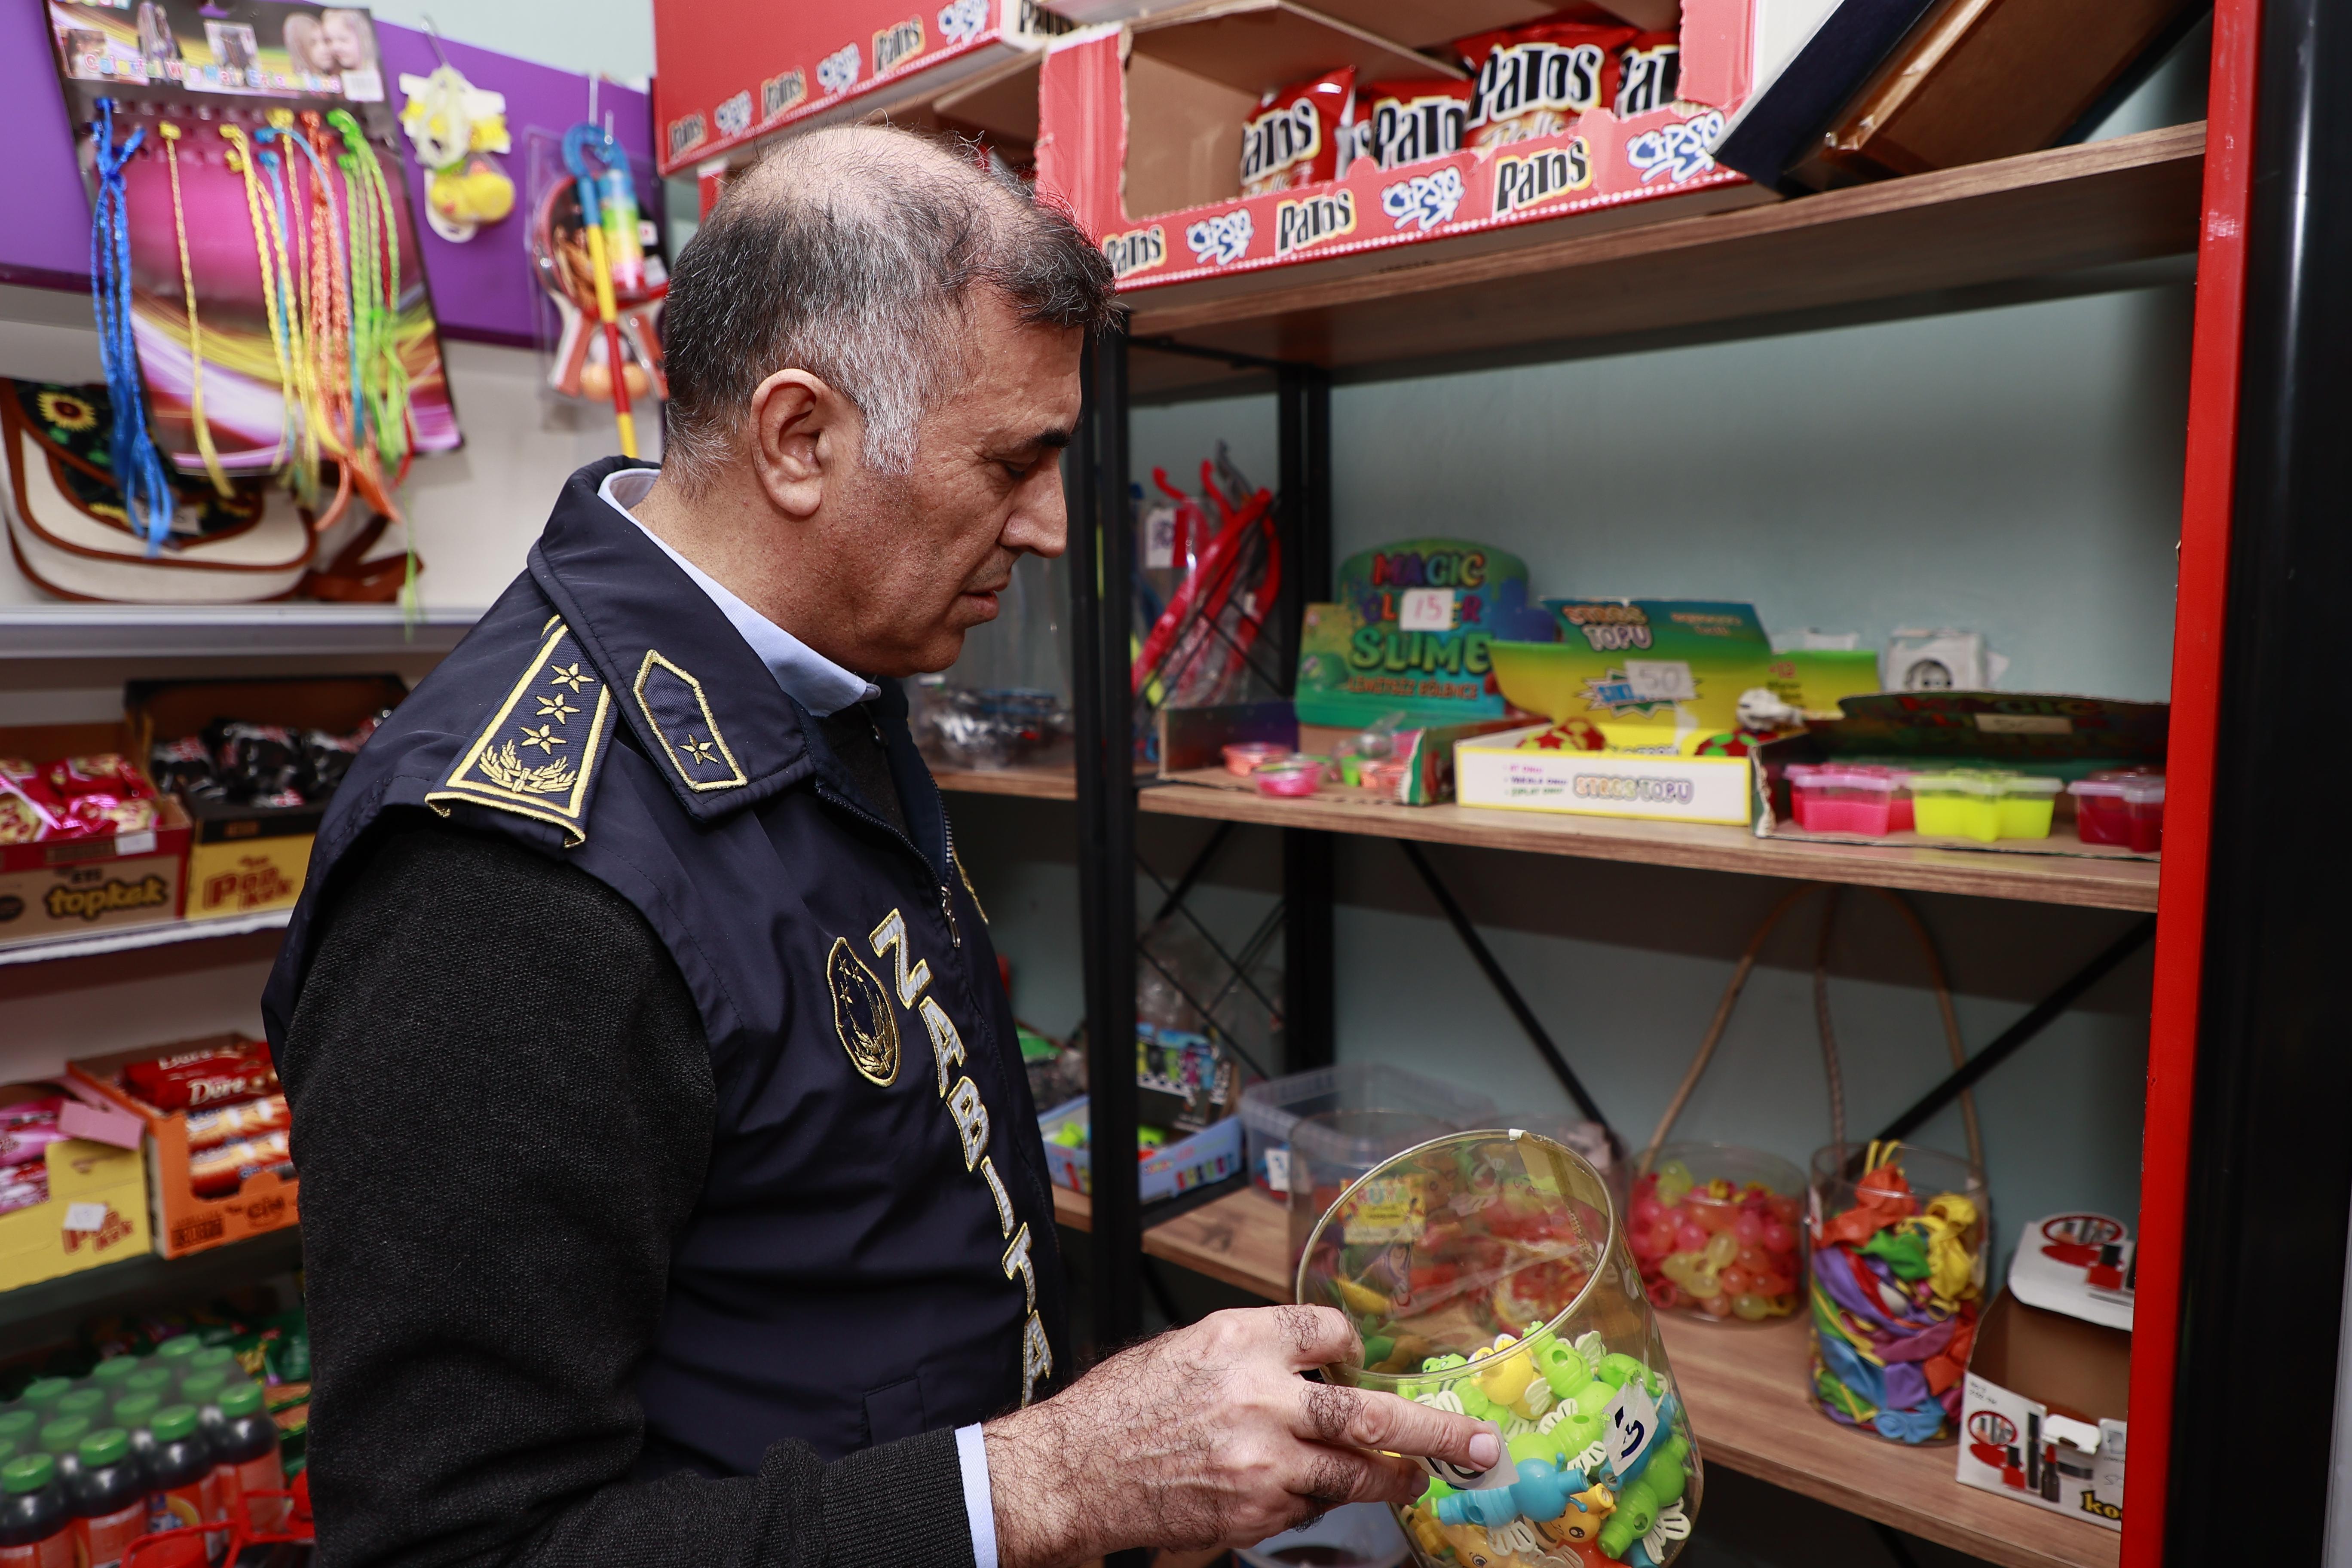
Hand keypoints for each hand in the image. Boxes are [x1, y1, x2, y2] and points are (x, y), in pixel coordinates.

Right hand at [985, 1305, 1499, 1567]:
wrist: (1074, 1471)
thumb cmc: (1122, 1407)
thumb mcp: (1186, 1349)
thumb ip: (1253, 1353)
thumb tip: (1311, 1365)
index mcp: (1240, 1339)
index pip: (1329, 1332)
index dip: (1351, 1348)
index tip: (1360, 1360)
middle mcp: (1258, 1395)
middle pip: (1370, 1411)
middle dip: (1435, 1429)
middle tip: (1478, 1443)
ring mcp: (1261, 1460)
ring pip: (1355, 1472)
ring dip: (1391, 1477)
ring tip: (1413, 1478)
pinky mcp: (1255, 1510)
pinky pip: (1309, 1506)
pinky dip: (1314, 1499)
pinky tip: (1296, 1491)